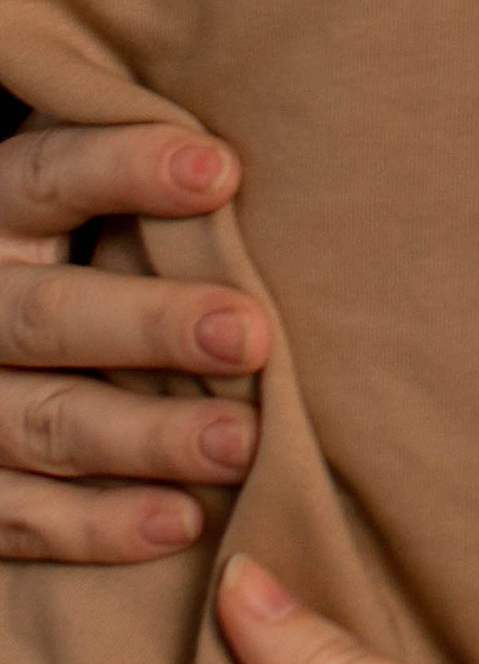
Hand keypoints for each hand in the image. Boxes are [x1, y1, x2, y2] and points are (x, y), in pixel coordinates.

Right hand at [0, 123, 267, 563]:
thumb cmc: (74, 244)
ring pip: (43, 422)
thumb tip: (268, 137)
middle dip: (152, 326)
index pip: (48, 176)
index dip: (126, 168)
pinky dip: (98, 526)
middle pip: (50, 315)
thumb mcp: (79, 190)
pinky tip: (183, 522)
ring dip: (146, 437)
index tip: (224, 172)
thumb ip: (138, 160)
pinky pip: (18, 518)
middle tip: (252, 336)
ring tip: (242, 442)